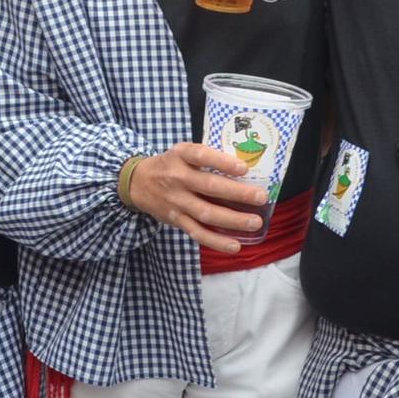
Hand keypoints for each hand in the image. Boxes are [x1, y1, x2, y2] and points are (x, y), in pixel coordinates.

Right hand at [124, 143, 269, 253]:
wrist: (138, 183)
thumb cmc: (170, 165)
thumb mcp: (183, 151)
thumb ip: (207, 157)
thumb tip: (246, 165)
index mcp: (180, 155)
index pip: (201, 155)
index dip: (222, 162)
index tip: (244, 168)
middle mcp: (177, 178)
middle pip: (208, 186)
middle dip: (237, 193)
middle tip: (261, 197)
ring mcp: (176, 201)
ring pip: (206, 213)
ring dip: (232, 220)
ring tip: (255, 222)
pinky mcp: (177, 220)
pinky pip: (197, 233)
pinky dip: (216, 241)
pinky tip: (235, 246)